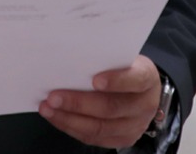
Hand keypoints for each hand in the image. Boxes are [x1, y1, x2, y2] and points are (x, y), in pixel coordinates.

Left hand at [38, 54, 160, 148]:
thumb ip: (103, 59)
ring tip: (48, 109)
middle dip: (79, 103)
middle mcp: (145, 105)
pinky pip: (94, 138)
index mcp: (147, 78)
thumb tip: (70, 59)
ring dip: (69, 119)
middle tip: (53, 96)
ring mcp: (135, 126)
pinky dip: (71, 127)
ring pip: (100, 127)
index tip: (94, 80)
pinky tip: (56, 117)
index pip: (135, 79)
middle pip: (111, 107)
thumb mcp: (122, 57)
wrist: (142, 90)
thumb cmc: (124, 68)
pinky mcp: (122, 139)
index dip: (116, 81)